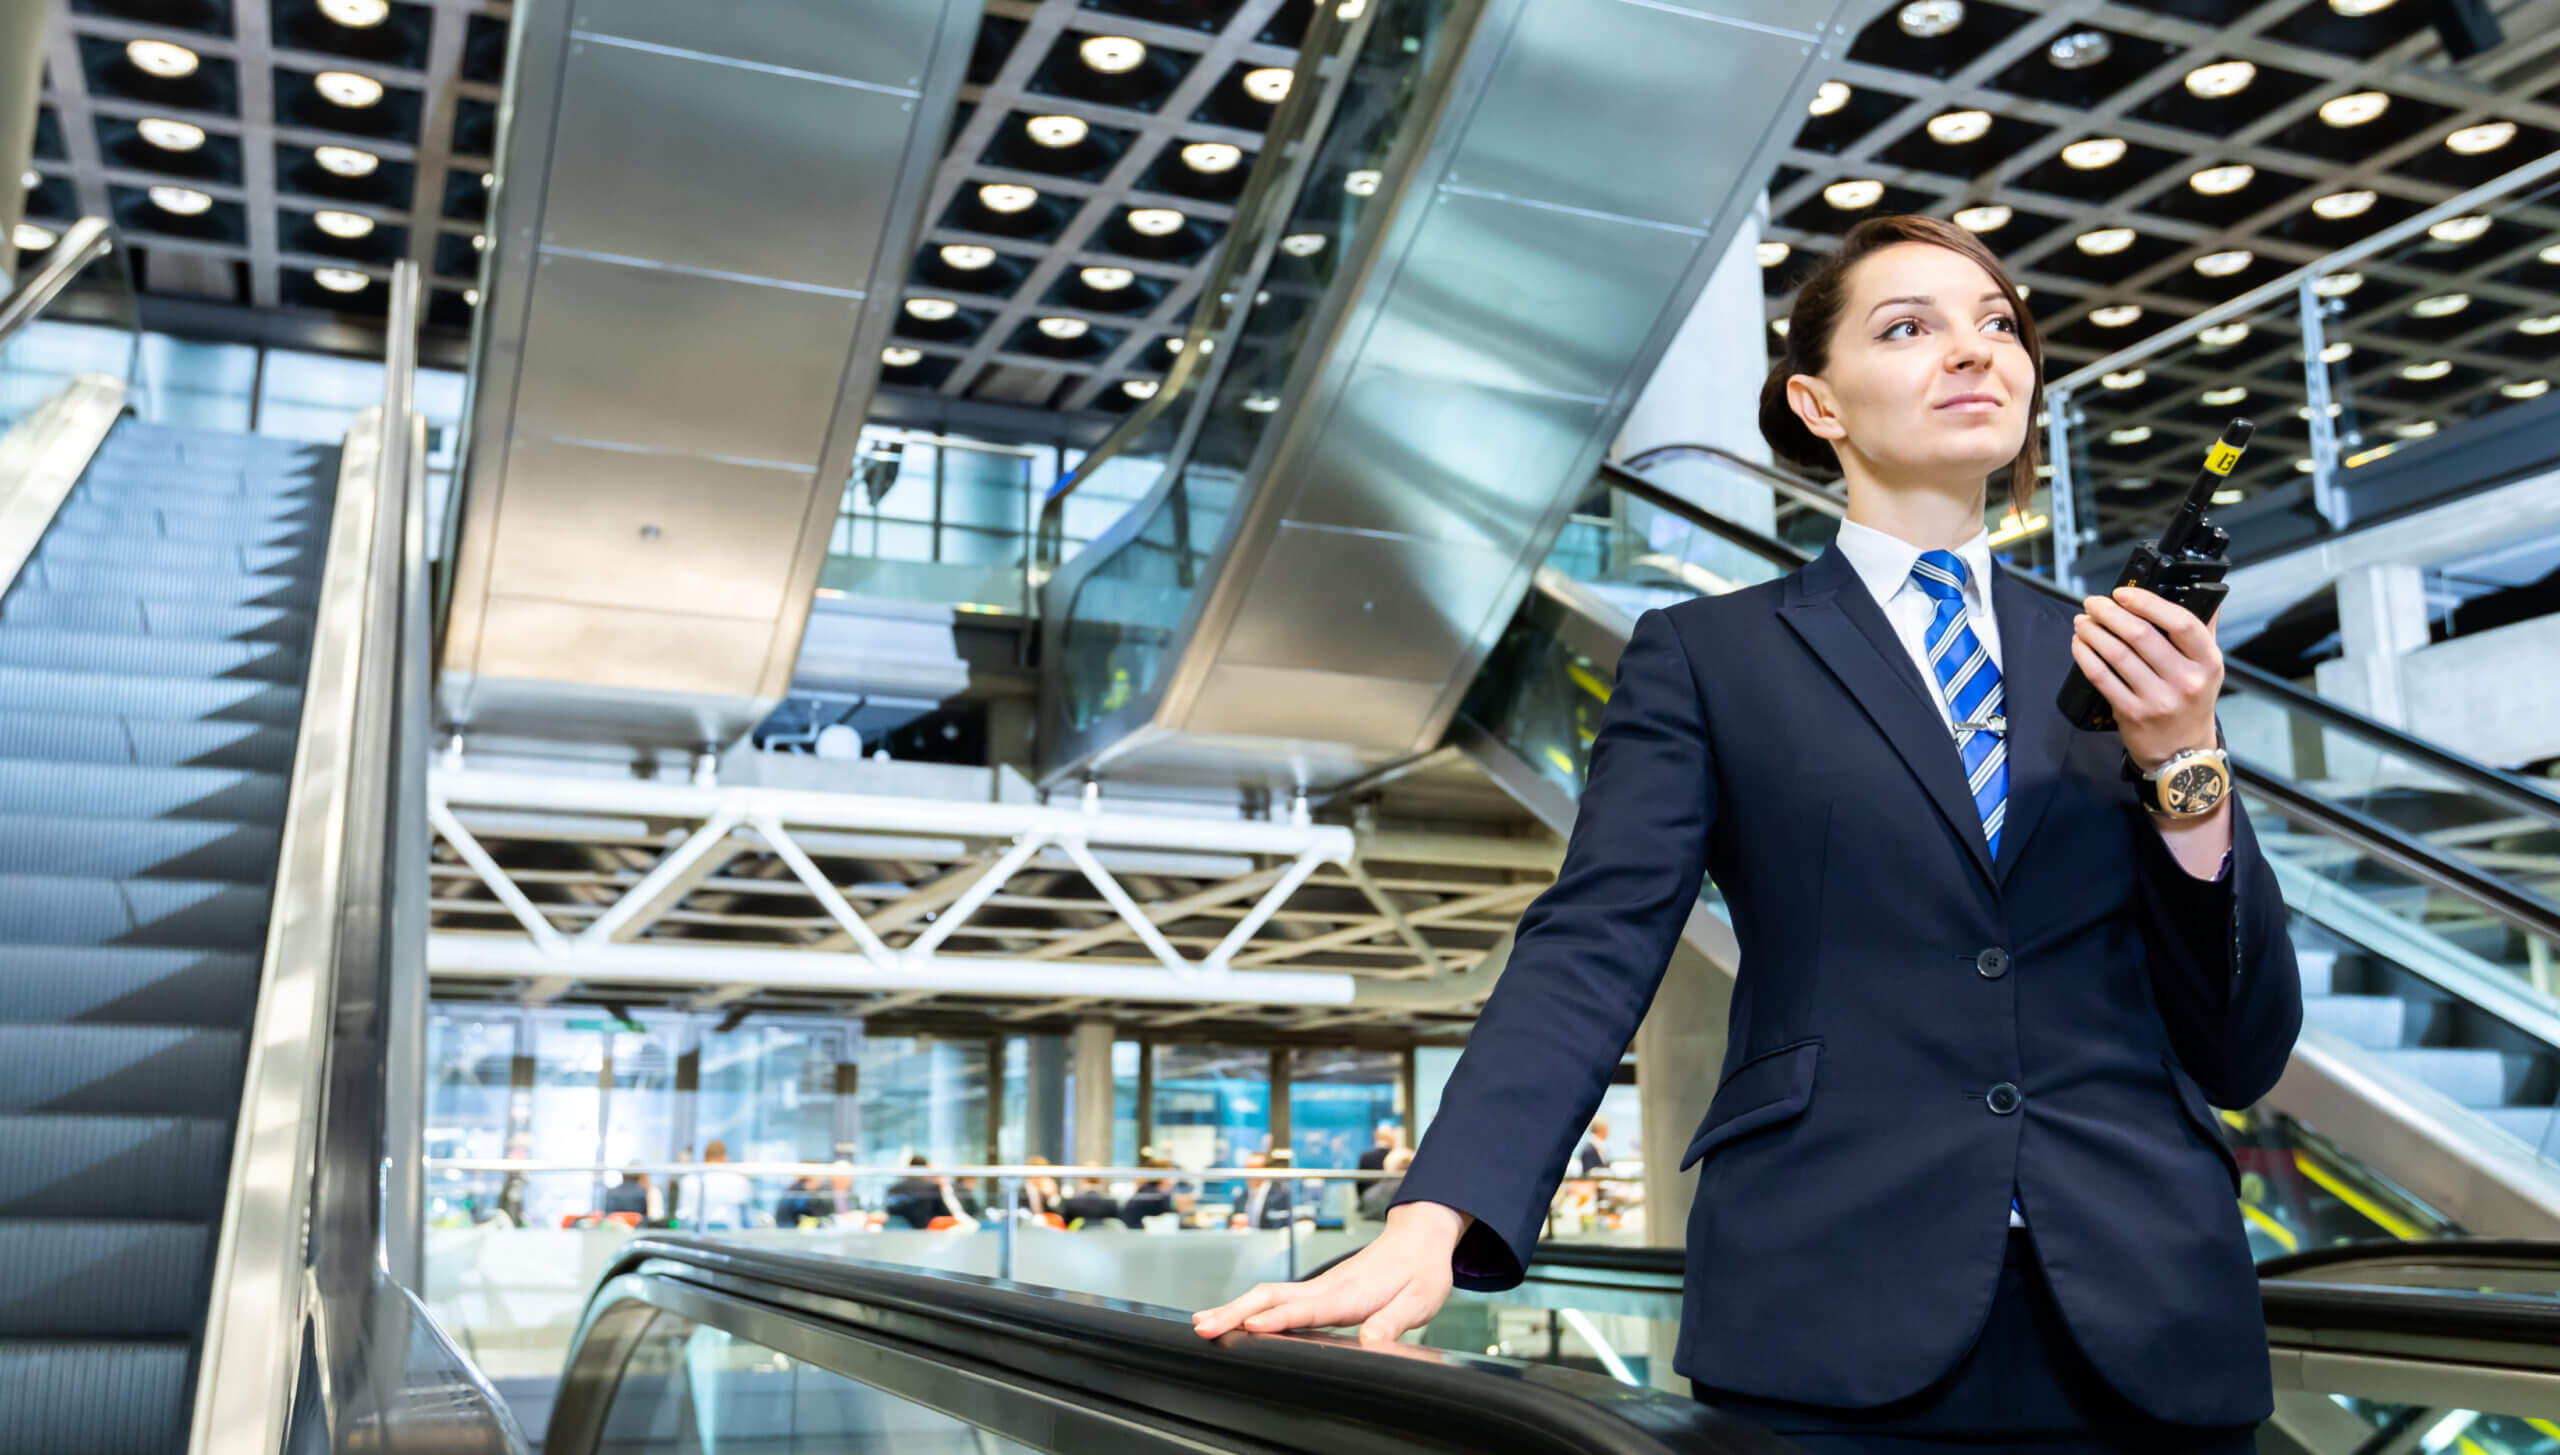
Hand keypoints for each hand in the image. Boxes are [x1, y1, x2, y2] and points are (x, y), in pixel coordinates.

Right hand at [1191, 1200, 1464, 1347]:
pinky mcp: (1318, 1290)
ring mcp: (1319, 1286)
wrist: (1419, 1238)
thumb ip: (1393, 1321)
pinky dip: (1249, 1307)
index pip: (1308, 1307)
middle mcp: (1327, 1286)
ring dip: (1235, 1309)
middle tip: (1204, 1328)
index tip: (1252, 1326)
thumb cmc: (1421, 1270)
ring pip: (1268, 1295)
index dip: (1280, 1318)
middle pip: (1272, 1297)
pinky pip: (1277, 1298)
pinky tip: (1232, 1319)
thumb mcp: (1419, 1300)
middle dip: (1236, 1312)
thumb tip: (1371, 1342)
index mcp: (1350, 1292)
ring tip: (1203, 1324)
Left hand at [2072, 585, 2222, 772]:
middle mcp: (2186, 680)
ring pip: (2116, 654)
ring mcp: (2158, 699)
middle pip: (2140, 635)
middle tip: (2093, 604)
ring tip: (2083, 622)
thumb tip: (2198, 591)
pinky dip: (2085, 655)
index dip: (2147, 603)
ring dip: (2092, 632)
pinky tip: (2080, 644)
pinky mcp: (2132, 713)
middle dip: (2109, 613)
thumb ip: (2203, 630)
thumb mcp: (2208, 667)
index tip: (2123, 593)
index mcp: (2207, 662)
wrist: (2183, 753)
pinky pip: (2101, 677)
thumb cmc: (2192, 701)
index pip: (2181, 622)